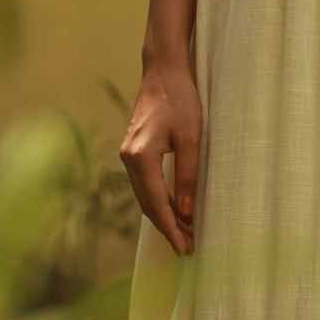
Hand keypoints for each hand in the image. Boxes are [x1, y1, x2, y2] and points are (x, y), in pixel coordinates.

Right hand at [119, 59, 201, 256]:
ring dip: (163, 217)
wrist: (163, 71)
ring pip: (144, 197)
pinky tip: (173, 212)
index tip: (185, 248)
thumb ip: (187, 177)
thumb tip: (186, 213)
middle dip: (167, 228)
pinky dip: (158, 202)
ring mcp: (128, 155)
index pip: (156, 203)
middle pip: (147, 205)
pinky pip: (145, 186)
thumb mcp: (191, 140)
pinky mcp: (133, 152)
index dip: (171, 229)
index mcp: (141, 156)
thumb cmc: (181, 100)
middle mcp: (129, 158)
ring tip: (184, 234)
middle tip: (187, 248)